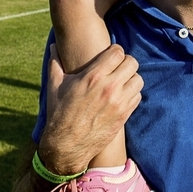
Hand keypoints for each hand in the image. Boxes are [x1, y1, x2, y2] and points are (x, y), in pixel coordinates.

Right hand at [37, 44, 142, 175]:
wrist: (66, 145)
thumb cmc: (59, 113)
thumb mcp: (54, 85)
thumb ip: (55, 62)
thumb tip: (54, 45)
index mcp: (93, 76)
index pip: (118, 52)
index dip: (114, 51)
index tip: (110, 56)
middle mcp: (109, 88)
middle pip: (132, 63)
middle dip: (125, 62)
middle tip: (117, 67)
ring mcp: (118, 103)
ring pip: (138, 79)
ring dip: (130, 78)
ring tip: (121, 81)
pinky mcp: (124, 116)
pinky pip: (138, 96)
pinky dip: (132, 94)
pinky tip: (121, 95)